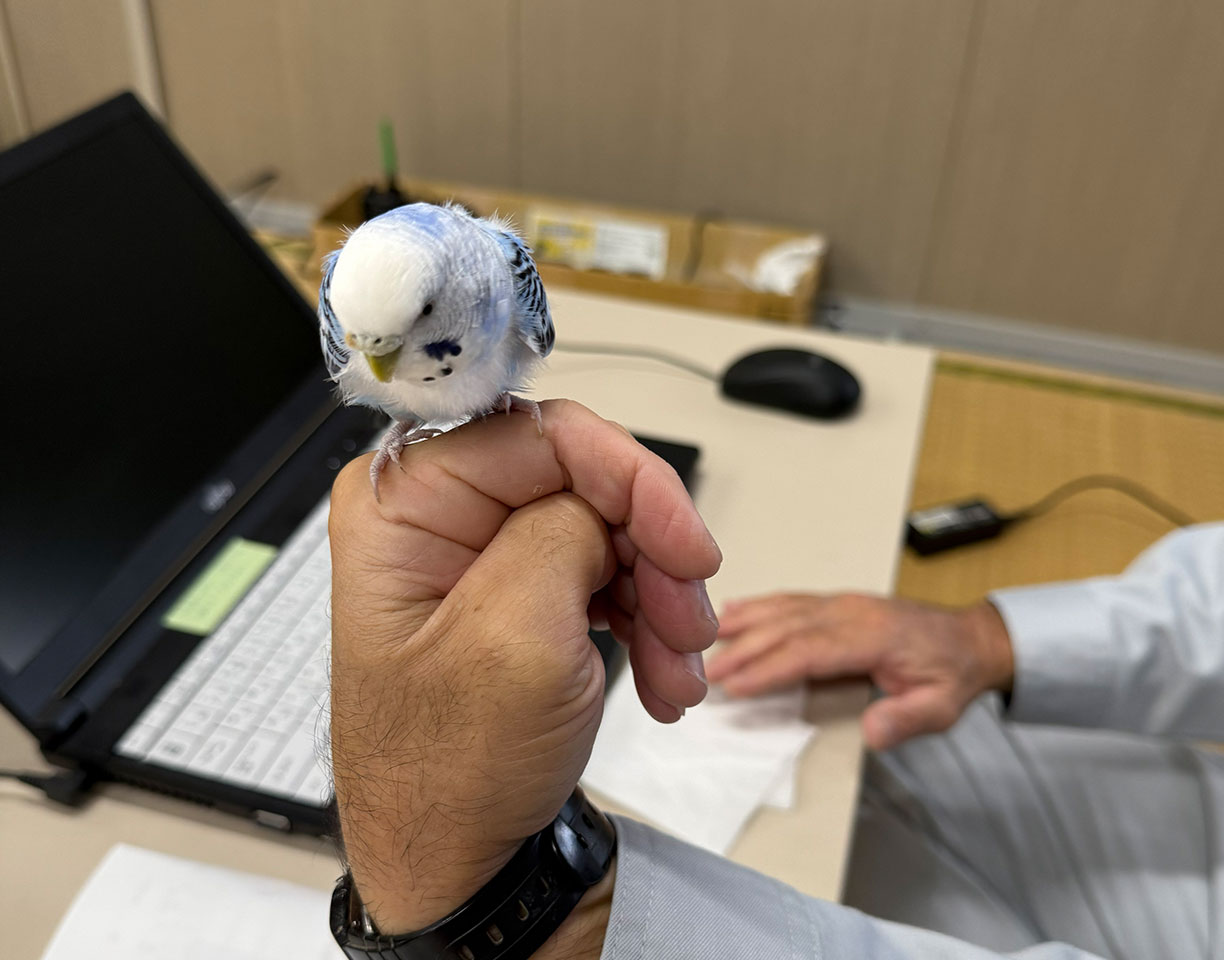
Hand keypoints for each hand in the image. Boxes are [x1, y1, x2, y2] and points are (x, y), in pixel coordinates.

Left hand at [327, 400, 720, 944]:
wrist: (459, 866)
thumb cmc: (445, 777)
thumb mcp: (511, 644)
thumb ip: (560, 536)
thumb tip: (606, 500)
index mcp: (403, 506)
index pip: (539, 433)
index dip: (629, 479)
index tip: (686, 545)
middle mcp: (440, 517)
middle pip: (584, 481)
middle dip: (653, 554)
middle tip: (691, 624)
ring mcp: (484, 556)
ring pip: (609, 530)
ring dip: (661, 599)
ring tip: (678, 673)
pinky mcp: (521, 593)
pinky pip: (606, 576)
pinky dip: (647, 623)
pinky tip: (663, 678)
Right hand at [705, 593, 1012, 749]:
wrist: (971, 639)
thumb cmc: (951, 672)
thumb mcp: (941, 707)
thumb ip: (906, 720)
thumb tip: (874, 732)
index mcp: (873, 636)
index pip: (810, 652)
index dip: (769, 669)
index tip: (737, 685)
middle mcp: (853, 613)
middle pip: (787, 628)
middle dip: (743, 649)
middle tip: (707, 671)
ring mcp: (843, 603)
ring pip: (784, 610)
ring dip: (743, 623)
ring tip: (706, 637)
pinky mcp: (838, 603)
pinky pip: (791, 601)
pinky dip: (759, 605)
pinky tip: (734, 609)